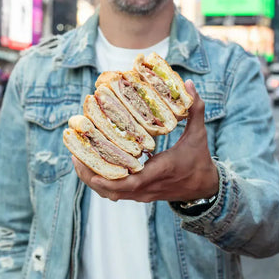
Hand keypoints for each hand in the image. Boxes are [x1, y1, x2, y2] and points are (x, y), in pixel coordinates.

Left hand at [73, 79, 218, 202]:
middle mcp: (148, 186)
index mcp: (161, 170)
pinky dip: (101, 181)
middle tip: (75, 156)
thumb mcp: (198, 134)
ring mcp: (142, 192)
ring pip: (110, 193)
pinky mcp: (138, 194)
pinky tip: (90, 163)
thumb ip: (195, 109)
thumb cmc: (199, 159)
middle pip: (113, 190)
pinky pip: (115, 192)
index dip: (112, 179)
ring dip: (92, 179)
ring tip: (77, 158)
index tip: (92, 171)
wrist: (203, 188)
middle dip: (91, 176)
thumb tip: (189, 84)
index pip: (134, 180)